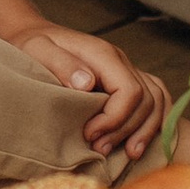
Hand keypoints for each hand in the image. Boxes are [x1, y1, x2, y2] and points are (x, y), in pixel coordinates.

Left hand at [8, 19, 169, 165]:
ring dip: (146, 129)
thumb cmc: (33, 45)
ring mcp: (126, 69)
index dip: (114, 119)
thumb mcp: (38, 50)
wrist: (34, 34)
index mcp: (103, 55)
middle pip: (146, 100)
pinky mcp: (125, 79)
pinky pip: (155, 97)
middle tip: (100, 149)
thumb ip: (62, 65)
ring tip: (130, 154)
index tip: (89, 134)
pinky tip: (143, 139)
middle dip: (126, 130)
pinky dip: (155, 119)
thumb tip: (87, 84)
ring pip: (156, 100)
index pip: (129, 91)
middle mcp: (121, 61)